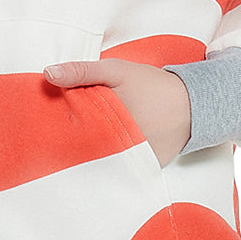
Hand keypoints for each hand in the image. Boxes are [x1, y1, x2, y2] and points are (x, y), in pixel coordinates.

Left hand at [43, 58, 190, 166]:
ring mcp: (134, 159)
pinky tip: (102, 156)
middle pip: (85, 149)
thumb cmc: (150, 84)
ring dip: (90, 155)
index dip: (59, 130)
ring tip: (78, 149)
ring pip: (101, 161)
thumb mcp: (115, 70)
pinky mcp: (145, 168)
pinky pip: (122, 169)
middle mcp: (120, 144)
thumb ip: (82, 71)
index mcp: (108, 120)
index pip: (72, 133)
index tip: (48, 128)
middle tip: (58, 140)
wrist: (192, 104)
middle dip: (72, 144)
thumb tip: (48, 74)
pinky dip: (112, 162)